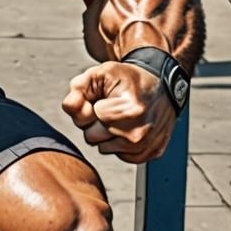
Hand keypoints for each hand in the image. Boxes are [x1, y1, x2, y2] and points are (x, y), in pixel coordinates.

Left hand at [62, 61, 176, 163]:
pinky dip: (121, 143)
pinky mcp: (152, 153)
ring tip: (120, 117)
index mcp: (128, 110)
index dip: (89, 108)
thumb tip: (70, 107)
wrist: (160, 83)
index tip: (102, 99)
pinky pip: (121, 155)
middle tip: (109, 109)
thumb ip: (78, 89)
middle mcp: (139, 133)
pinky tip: (129, 127)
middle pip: (92, 138)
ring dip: (106, 134)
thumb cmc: (127, 79)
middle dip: (94, 123)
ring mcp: (147, 145)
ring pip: (104, 148)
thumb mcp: (99, 74)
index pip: (86, 121)